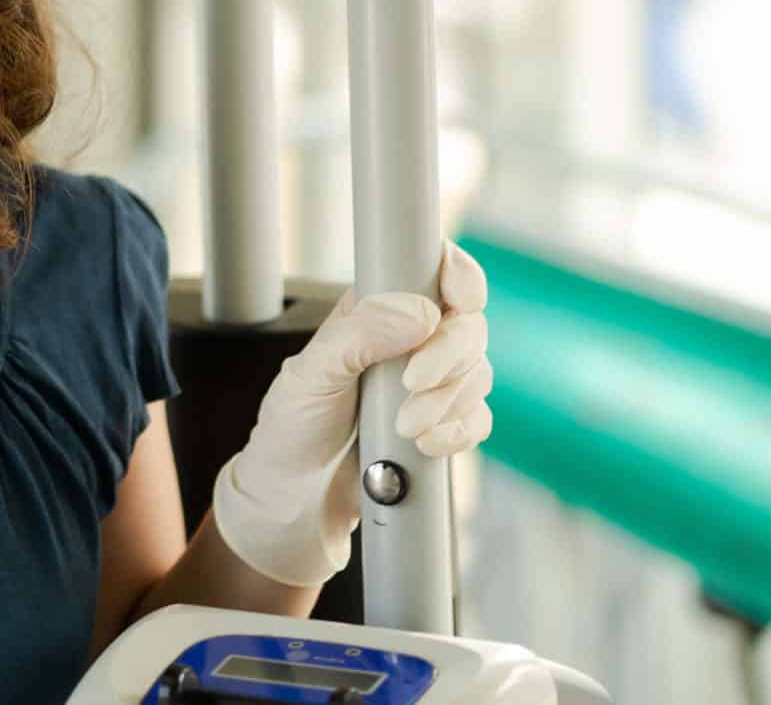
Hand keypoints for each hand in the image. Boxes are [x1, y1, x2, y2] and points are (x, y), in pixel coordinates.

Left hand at [211, 244, 490, 588]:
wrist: (296, 499)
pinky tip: (424, 444)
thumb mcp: (311, 373)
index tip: (460, 298)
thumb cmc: (293, 427)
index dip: (457, 276)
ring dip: (446, 401)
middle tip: (412, 384)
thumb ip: (359, 335)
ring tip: (403, 426)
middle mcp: (407, 340)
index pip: (430, 271)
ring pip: (476, 372)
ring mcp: (429, 384)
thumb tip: (418, 313)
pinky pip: (477, 419)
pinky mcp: (443, 424)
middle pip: (465, 325)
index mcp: (374, 310)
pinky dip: (458, 432)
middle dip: (448, 356)